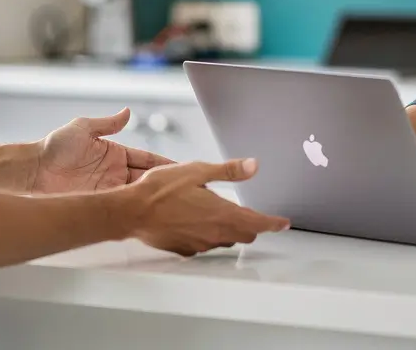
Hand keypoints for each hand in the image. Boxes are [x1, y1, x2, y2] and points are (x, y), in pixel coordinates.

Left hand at [32, 109, 171, 194]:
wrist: (33, 170)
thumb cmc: (54, 147)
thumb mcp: (82, 128)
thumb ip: (107, 123)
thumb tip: (127, 112)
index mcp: (116, 154)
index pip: (147, 159)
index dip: (164, 164)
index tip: (182, 168)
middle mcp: (115, 173)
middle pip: (147, 179)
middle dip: (164, 183)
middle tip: (185, 189)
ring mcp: (107, 190)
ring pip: (137, 194)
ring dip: (152, 197)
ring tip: (172, 202)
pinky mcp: (98, 203)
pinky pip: (120, 206)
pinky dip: (134, 208)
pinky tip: (147, 211)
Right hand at [124, 158, 289, 256]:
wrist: (132, 211)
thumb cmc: (161, 190)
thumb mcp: (198, 171)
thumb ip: (229, 171)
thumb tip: (254, 166)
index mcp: (222, 213)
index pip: (258, 223)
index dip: (274, 223)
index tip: (283, 223)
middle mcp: (214, 233)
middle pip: (245, 234)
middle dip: (253, 226)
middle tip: (254, 216)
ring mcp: (200, 244)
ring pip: (225, 240)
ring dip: (230, 230)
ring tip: (221, 215)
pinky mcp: (185, 249)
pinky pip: (205, 244)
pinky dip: (208, 235)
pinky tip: (198, 223)